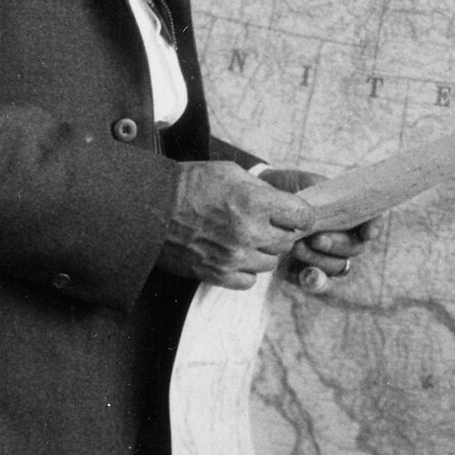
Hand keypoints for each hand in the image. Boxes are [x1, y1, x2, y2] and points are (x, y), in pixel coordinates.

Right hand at [159, 161, 319, 288]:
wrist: (152, 207)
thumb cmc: (191, 184)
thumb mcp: (232, 172)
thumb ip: (263, 189)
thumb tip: (285, 201)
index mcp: (255, 203)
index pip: (302, 216)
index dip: (300, 214)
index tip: (294, 213)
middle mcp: (248, 233)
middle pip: (287, 241)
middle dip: (280, 231)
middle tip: (265, 223)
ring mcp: (232, 257)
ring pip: (270, 263)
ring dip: (263, 251)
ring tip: (245, 237)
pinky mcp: (216, 274)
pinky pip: (248, 281)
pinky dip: (245, 270)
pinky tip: (233, 254)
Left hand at [257, 167, 377, 293]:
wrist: (260, 201)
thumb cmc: (286, 188)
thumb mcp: (305, 183)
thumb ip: (322, 195)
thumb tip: (327, 212)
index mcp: (346, 211)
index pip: (370, 220)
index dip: (373, 227)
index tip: (368, 233)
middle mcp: (341, 235)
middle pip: (354, 249)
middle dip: (337, 245)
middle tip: (315, 238)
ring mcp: (324, 254)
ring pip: (337, 267)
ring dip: (319, 260)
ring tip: (296, 247)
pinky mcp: (305, 268)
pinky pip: (313, 281)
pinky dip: (305, 278)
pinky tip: (292, 271)